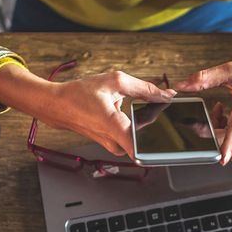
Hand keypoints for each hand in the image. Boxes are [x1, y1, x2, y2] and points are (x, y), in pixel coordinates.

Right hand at [0, 64, 175, 157]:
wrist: (57, 106)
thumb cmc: (80, 94)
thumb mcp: (114, 82)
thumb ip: (144, 88)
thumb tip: (166, 94)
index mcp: (116, 127)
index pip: (144, 149)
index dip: (163, 140)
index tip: (173, 130)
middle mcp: (116, 143)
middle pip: (148, 136)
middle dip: (156, 121)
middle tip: (156, 104)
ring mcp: (115, 147)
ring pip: (140, 135)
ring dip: (143, 121)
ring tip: (131, 106)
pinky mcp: (114, 146)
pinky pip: (131, 136)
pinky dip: (133, 123)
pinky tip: (124, 111)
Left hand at [173, 61, 231, 164]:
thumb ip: (205, 77)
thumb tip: (181, 86)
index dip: (227, 145)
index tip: (222, 157)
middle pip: (218, 139)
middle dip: (208, 124)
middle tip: (217, 109)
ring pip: (219, 146)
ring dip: (215, 131)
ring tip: (225, 116)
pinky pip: (226, 153)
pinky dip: (222, 142)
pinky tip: (228, 128)